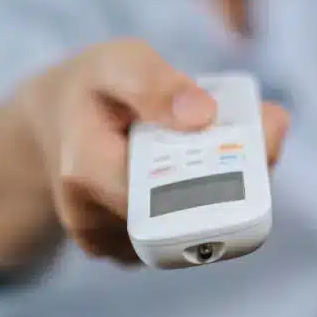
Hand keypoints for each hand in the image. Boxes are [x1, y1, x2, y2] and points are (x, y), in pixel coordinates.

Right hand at [12, 39, 288, 264]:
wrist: (57, 125)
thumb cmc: (93, 89)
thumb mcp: (117, 63)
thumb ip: (155, 82)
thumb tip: (203, 115)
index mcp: (87, 173)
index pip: (169, 193)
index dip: (224, 172)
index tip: (257, 140)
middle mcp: (96, 223)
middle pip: (191, 222)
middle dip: (236, 185)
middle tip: (259, 140)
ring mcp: (113, 246)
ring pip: (194, 234)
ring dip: (227, 195)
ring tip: (227, 149)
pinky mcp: (130, 254)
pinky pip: (185, 238)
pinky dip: (208, 205)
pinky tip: (206, 170)